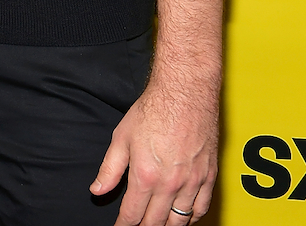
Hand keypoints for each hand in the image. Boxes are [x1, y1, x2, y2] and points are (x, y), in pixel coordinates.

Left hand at [91, 74, 219, 224]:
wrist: (185, 94)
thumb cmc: (152, 111)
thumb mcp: (121, 138)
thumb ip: (109, 169)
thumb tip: (97, 191)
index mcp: (145, 176)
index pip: (132, 214)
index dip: (123, 225)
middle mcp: (170, 184)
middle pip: (156, 222)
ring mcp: (192, 182)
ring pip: (180, 220)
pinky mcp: (209, 177)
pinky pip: (201, 208)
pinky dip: (191, 218)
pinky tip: (182, 219)